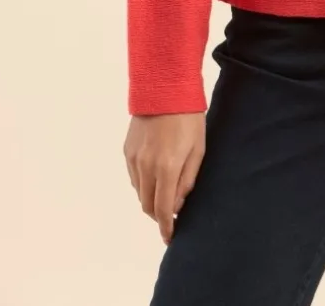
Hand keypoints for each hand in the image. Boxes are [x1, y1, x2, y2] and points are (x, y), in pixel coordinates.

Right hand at [124, 112, 205, 243]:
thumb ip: (188, 179)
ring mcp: (133, 158)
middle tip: (170, 215)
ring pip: (138, 192)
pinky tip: (155, 175)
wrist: (164, 87)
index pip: (162, 209)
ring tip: (164, 193)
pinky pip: (133, 176)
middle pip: (147, 205)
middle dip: (158, 215)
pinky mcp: (127, 150)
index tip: (170, 237)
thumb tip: (179, 203)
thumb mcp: (198, 148)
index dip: (166, 227)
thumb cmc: (188, 117)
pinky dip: (142, 183)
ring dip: (150, 198)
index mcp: (166, 167)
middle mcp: (145, 167)